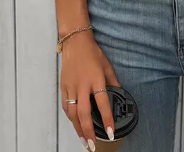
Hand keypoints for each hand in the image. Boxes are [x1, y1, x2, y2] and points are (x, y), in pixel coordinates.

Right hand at [60, 30, 120, 149]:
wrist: (76, 42)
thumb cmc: (93, 53)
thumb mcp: (107, 65)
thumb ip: (113, 81)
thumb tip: (119, 94)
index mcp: (96, 79)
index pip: (102, 103)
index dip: (107, 118)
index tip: (111, 131)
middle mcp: (83, 85)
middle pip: (84, 113)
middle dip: (88, 131)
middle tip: (92, 145)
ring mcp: (71, 87)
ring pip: (72, 113)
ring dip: (77, 128)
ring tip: (83, 139)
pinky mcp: (64, 87)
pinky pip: (65, 106)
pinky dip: (70, 117)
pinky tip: (74, 124)